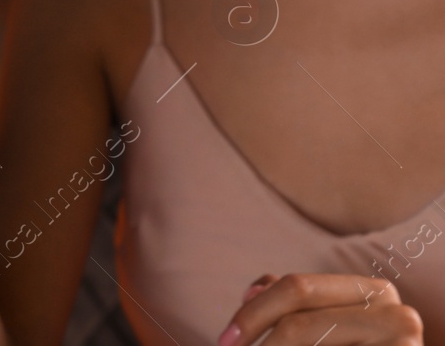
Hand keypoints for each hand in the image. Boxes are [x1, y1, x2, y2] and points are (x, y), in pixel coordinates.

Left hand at [221, 273, 422, 344]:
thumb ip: (297, 303)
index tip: (225, 340)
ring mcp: (405, 343)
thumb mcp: (329, 323)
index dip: (253, 313)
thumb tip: (251, 293)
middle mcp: (396, 313)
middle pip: (300, 324)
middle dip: (262, 342)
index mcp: (374, 291)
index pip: (296, 288)